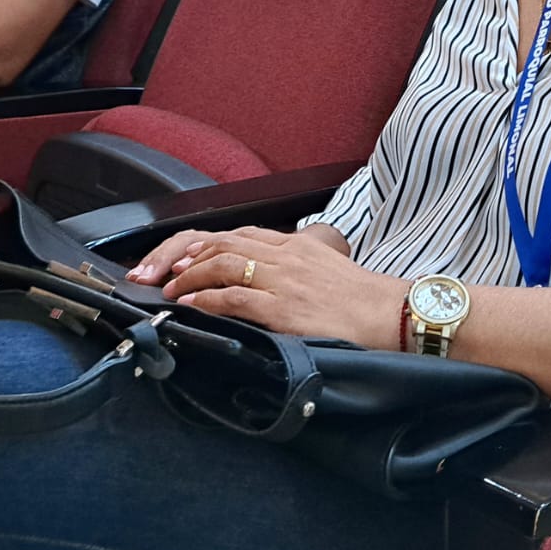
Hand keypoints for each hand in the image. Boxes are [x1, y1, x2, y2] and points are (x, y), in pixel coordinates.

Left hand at [129, 225, 405, 349]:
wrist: (392, 315)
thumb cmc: (364, 301)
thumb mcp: (328, 271)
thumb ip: (297, 269)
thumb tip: (268, 284)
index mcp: (297, 246)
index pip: (241, 234)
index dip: (205, 243)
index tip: (181, 255)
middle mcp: (287, 256)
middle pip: (223, 242)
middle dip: (183, 255)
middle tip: (158, 271)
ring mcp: (284, 280)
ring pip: (223, 263)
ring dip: (188, 275)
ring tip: (169, 288)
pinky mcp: (283, 308)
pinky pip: (234, 297)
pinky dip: (206, 298)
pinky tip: (190, 303)